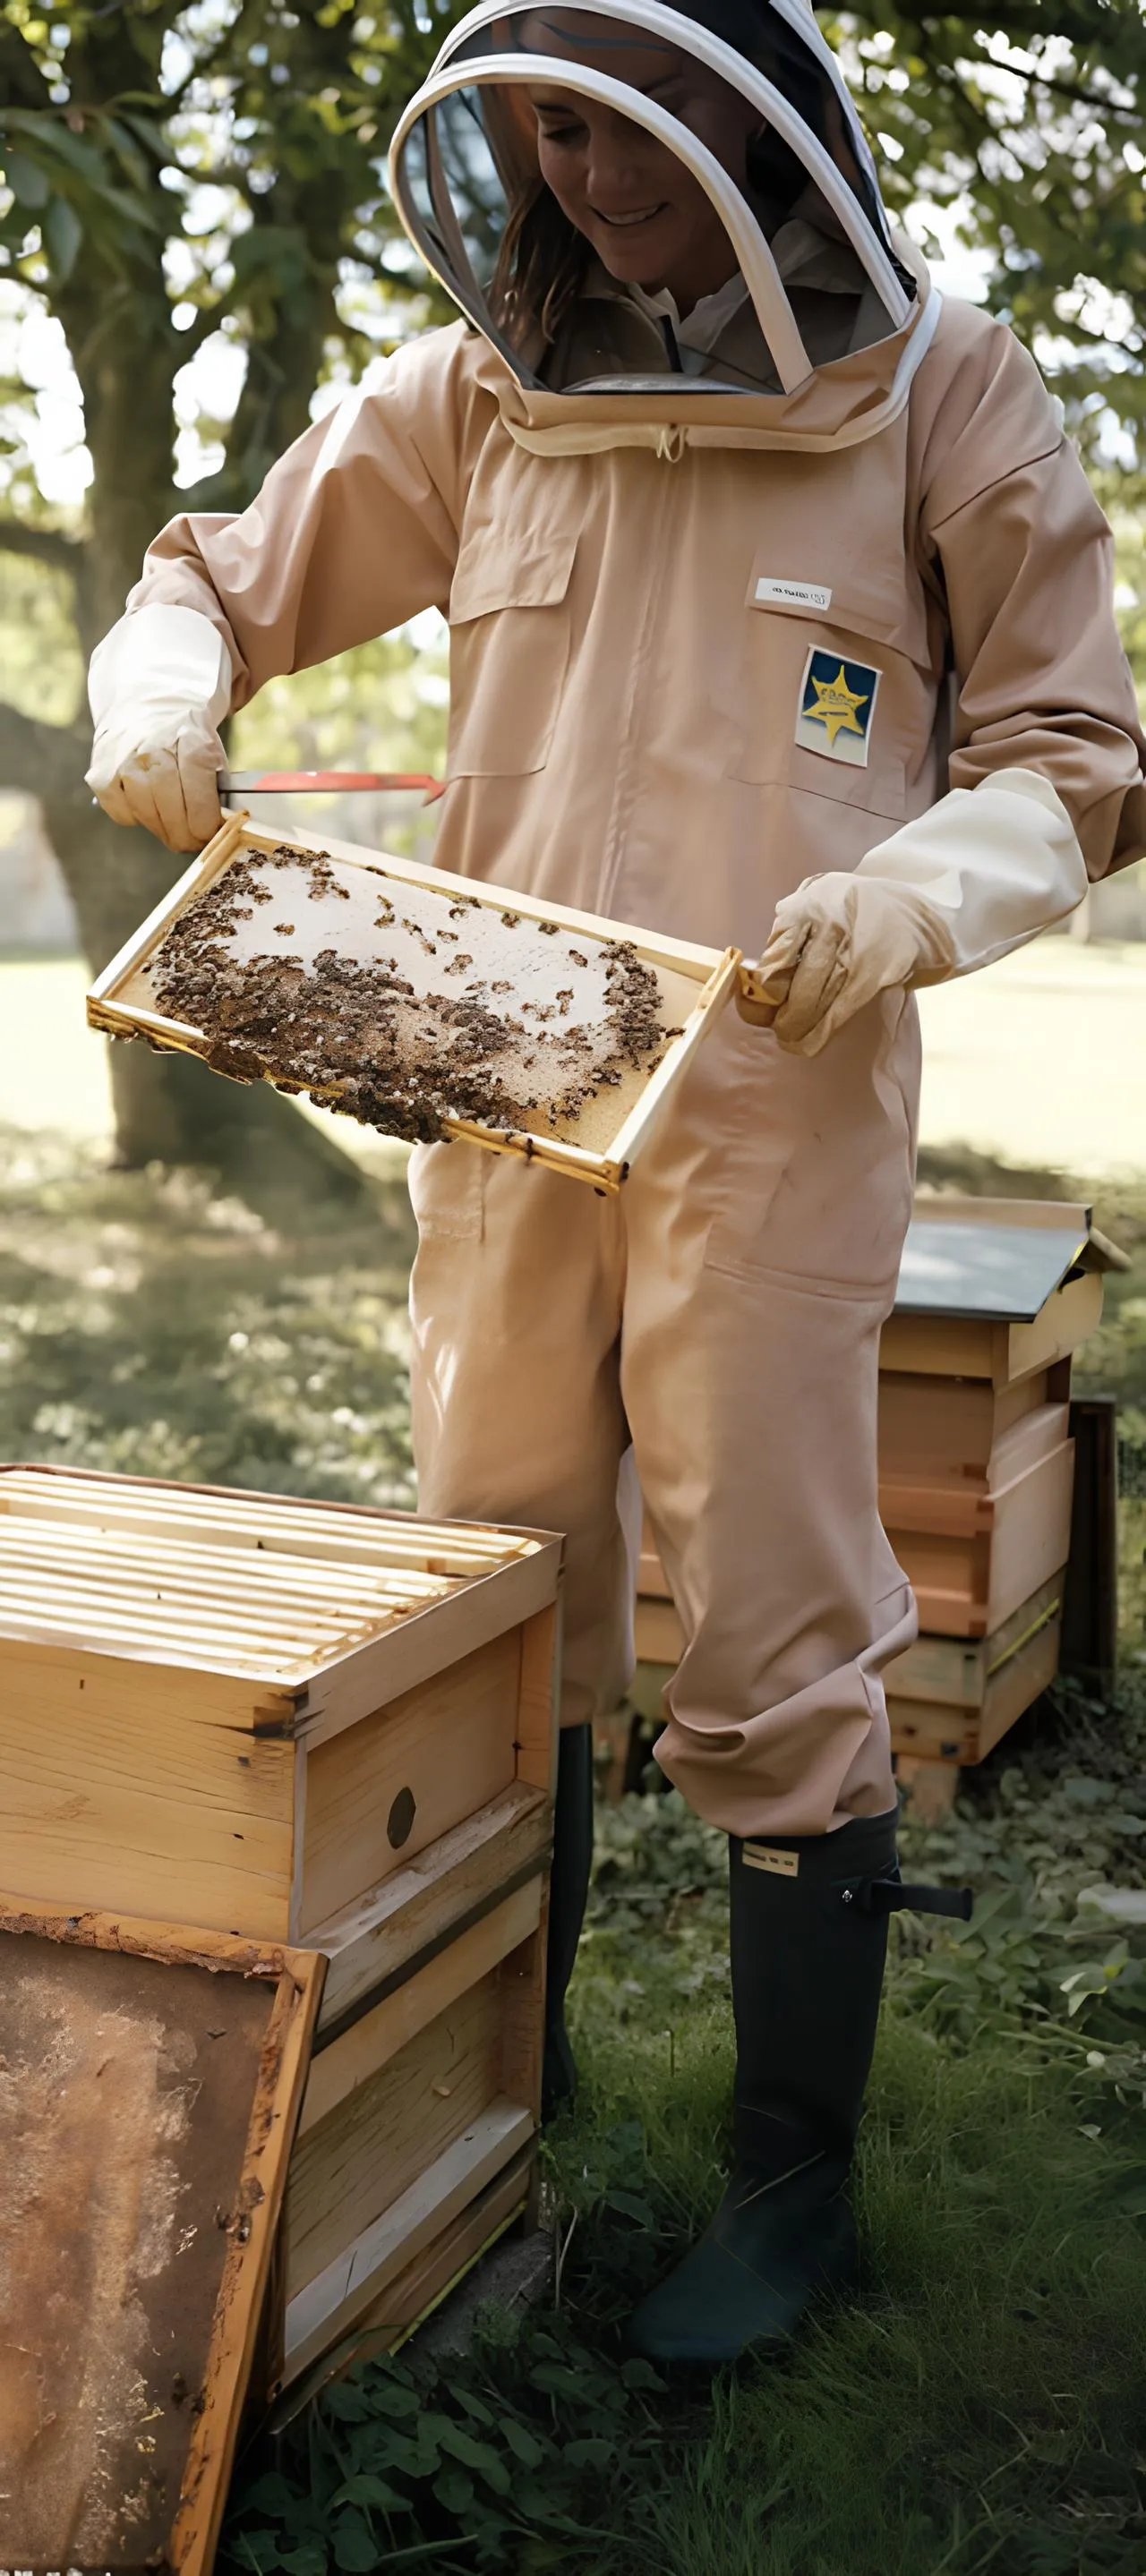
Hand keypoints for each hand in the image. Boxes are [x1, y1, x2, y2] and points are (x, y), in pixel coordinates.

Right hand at [86, 708, 224, 851]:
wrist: (147, 700)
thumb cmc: (185, 735)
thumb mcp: (212, 749)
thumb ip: (218, 788)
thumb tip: (219, 830)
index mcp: (190, 740)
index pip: (198, 796)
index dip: (206, 823)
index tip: (210, 834)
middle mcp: (152, 749)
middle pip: (170, 812)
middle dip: (186, 836)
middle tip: (194, 842)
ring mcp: (122, 761)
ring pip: (146, 815)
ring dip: (162, 828)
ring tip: (173, 824)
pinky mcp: (100, 773)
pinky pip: (122, 814)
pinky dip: (136, 818)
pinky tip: (146, 803)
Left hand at [739, 873, 951, 1055]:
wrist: (918, 917)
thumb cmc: (855, 914)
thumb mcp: (818, 903)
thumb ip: (789, 932)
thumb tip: (753, 980)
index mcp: (807, 906)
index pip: (775, 956)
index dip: (761, 989)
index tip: (754, 1006)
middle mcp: (829, 923)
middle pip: (796, 980)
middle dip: (781, 1013)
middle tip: (778, 1028)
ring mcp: (854, 947)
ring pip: (817, 997)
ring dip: (799, 1026)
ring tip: (791, 1040)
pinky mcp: (874, 971)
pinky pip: (841, 1007)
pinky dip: (823, 1030)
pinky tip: (812, 1042)